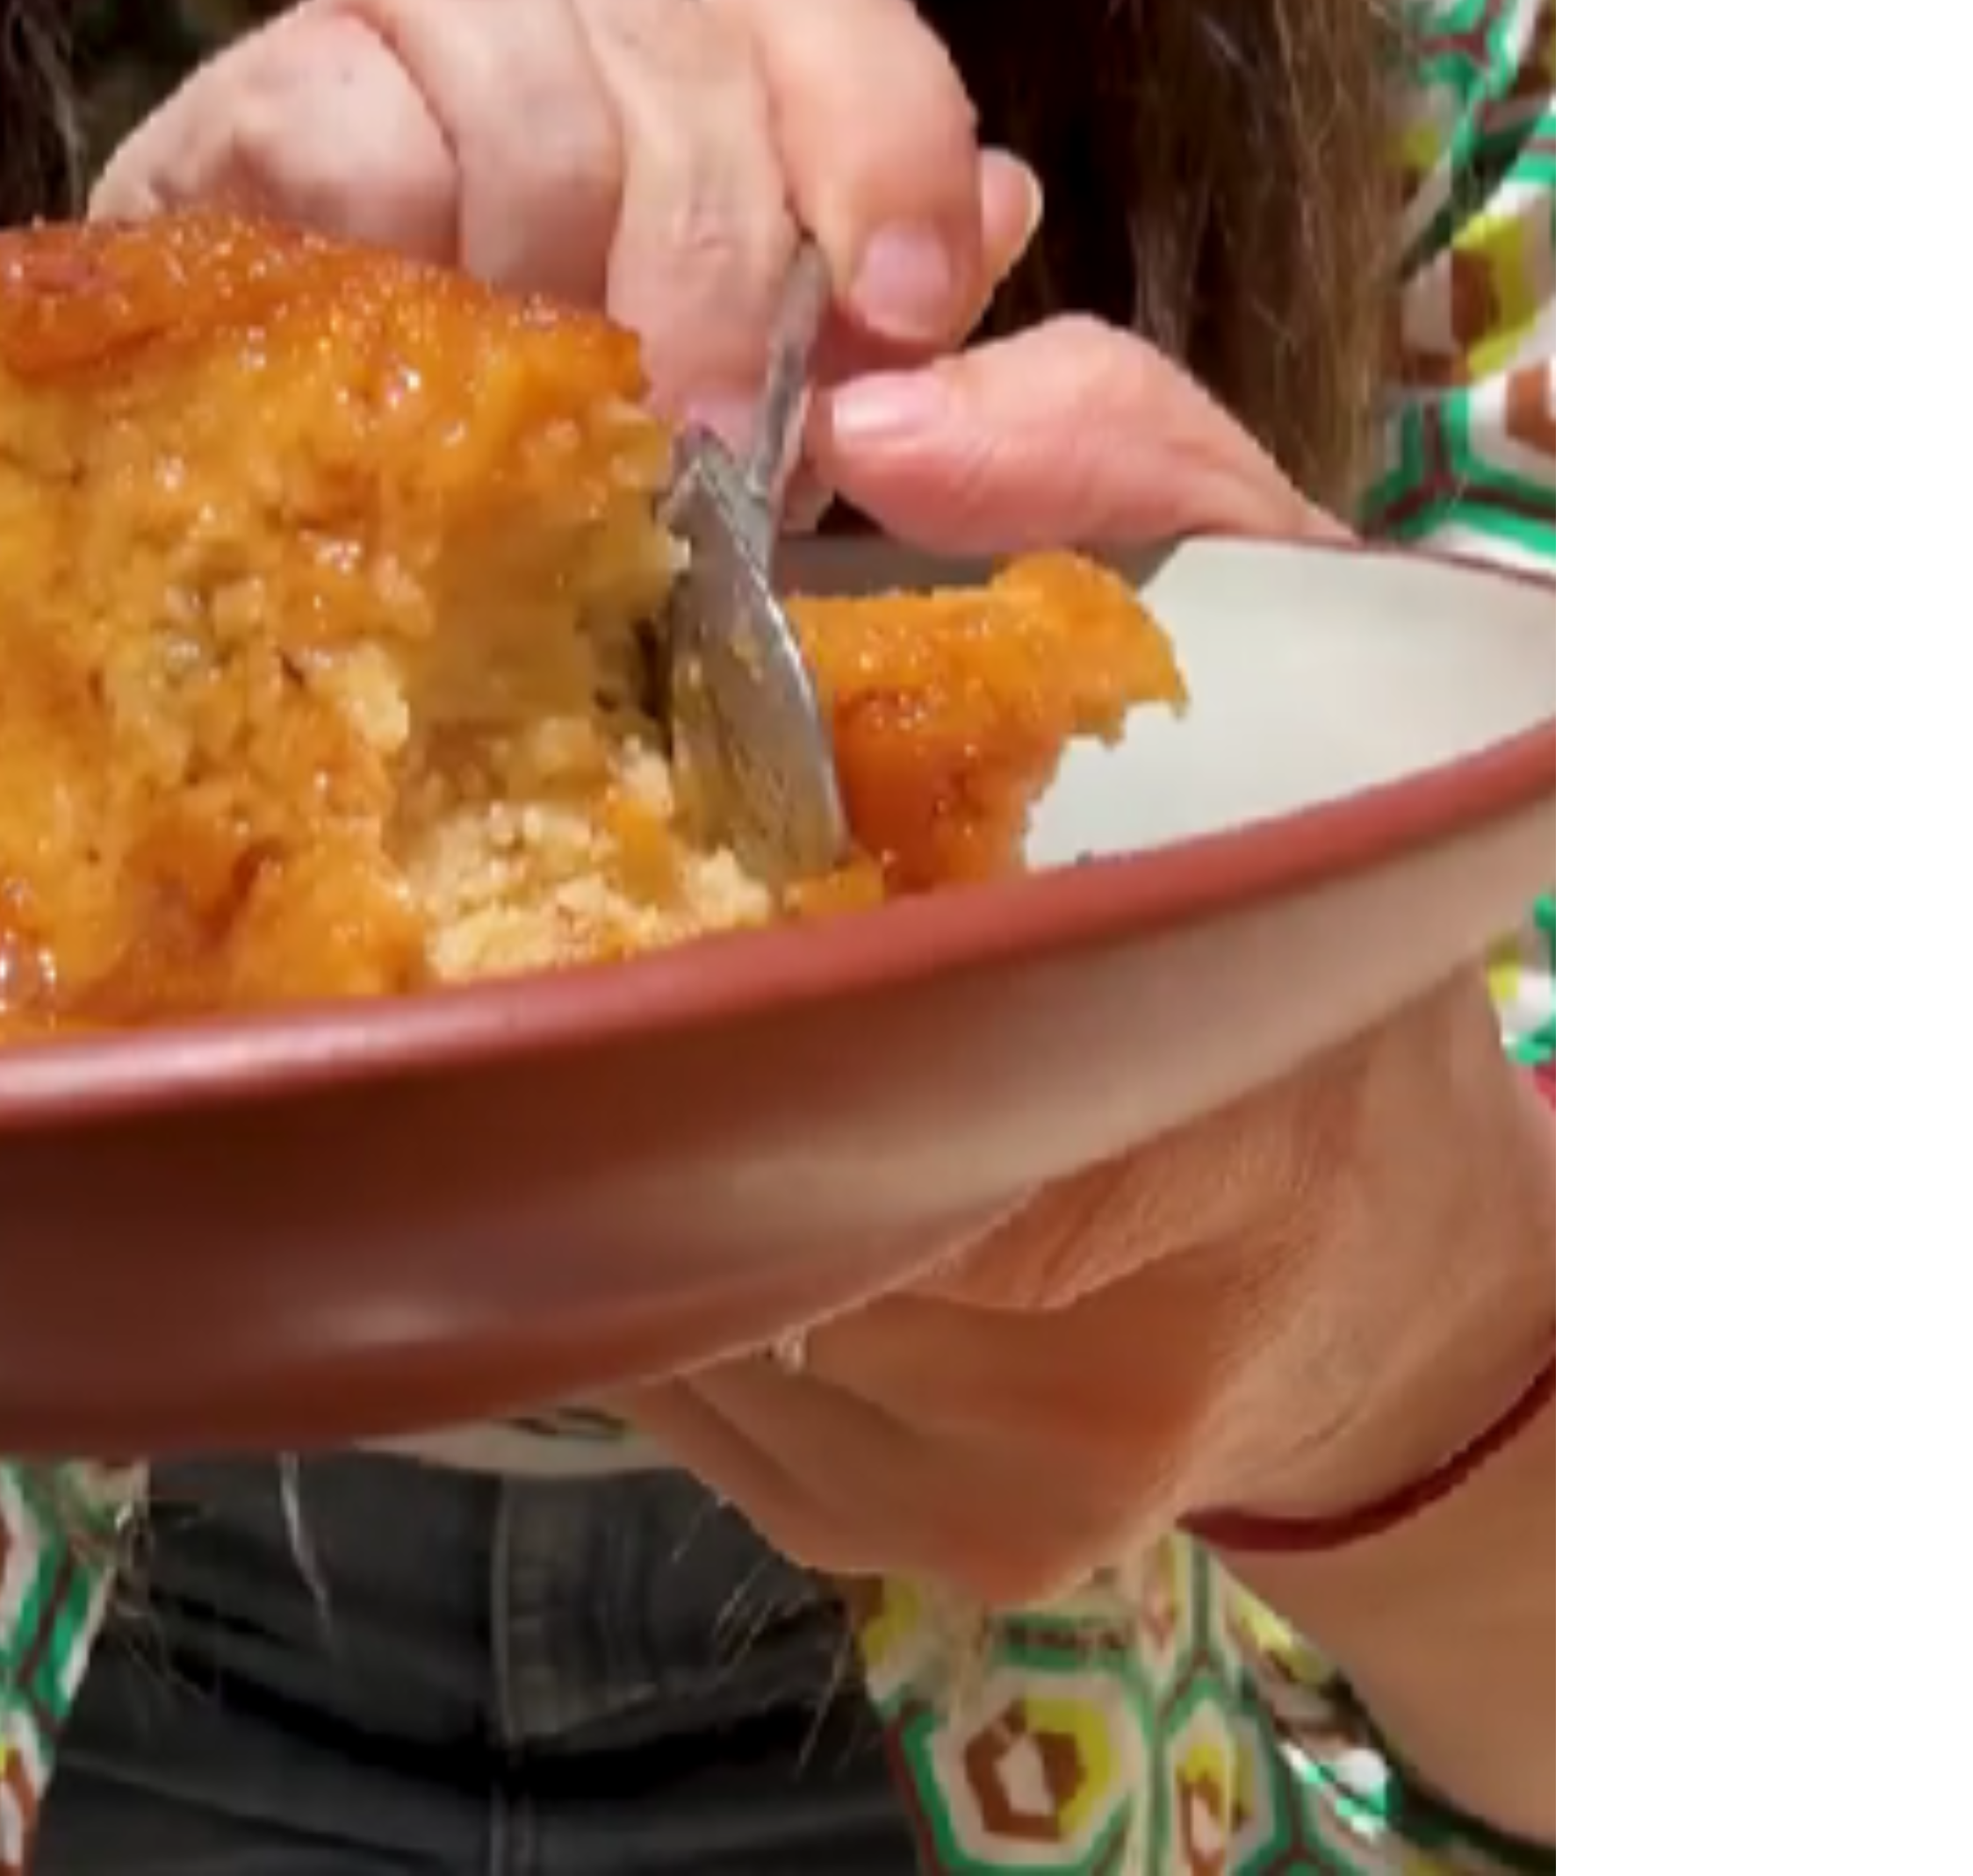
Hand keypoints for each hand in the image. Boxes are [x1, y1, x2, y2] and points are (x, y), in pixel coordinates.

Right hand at [86, 0, 1043, 457]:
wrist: (274, 598)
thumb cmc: (580, 549)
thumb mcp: (848, 524)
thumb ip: (1023, 434)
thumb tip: (1005, 250)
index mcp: (718, 113)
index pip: (827, 21)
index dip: (884, 143)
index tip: (896, 317)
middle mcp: (571, 46)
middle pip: (678, 48)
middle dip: (712, 267)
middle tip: (697, 452)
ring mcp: (397, 57)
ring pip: (497, 11)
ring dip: (541, 231)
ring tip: (528, 399)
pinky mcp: (239, 115)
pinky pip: (326, 101)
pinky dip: (372, 226)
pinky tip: (384, 346)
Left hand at [618, 330, 1554, 1606]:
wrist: (1415, 1284)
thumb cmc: (1337, 951)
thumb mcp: (1291, 644)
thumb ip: (1122, 475)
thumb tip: (885, 421)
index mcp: (1179, 1139)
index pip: (813, 1038)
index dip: (673, 917)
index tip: (593, 813)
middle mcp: (1055, 1381)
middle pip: (693, 1170)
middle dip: (616, 1017)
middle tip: (557, 880)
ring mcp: (953, 1498)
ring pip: (650, 1280)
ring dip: (615, 1132)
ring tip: (643, 1002)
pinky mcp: (884, 1550)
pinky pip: (675, 1368)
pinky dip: (658, 1238)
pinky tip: (708, 1144)